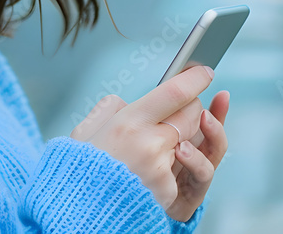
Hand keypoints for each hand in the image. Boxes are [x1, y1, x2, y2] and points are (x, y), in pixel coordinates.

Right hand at [69, 65, 225, 219]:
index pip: (175, 92)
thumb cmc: (80, 170)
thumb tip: (127, 103)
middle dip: (192, 109)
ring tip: (150, 149)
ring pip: (187, 143)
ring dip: (175, 142)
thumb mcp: (86, 131)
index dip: (195, 79)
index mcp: (128, 122)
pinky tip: (145, 175)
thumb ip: (110, 110)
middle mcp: (149, 143)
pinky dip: (167, 170)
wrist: (77, 211)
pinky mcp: (167, 191)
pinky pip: (178, 171)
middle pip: (191, 115)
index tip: (205, 71)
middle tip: (182, 108)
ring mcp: (161, 169)